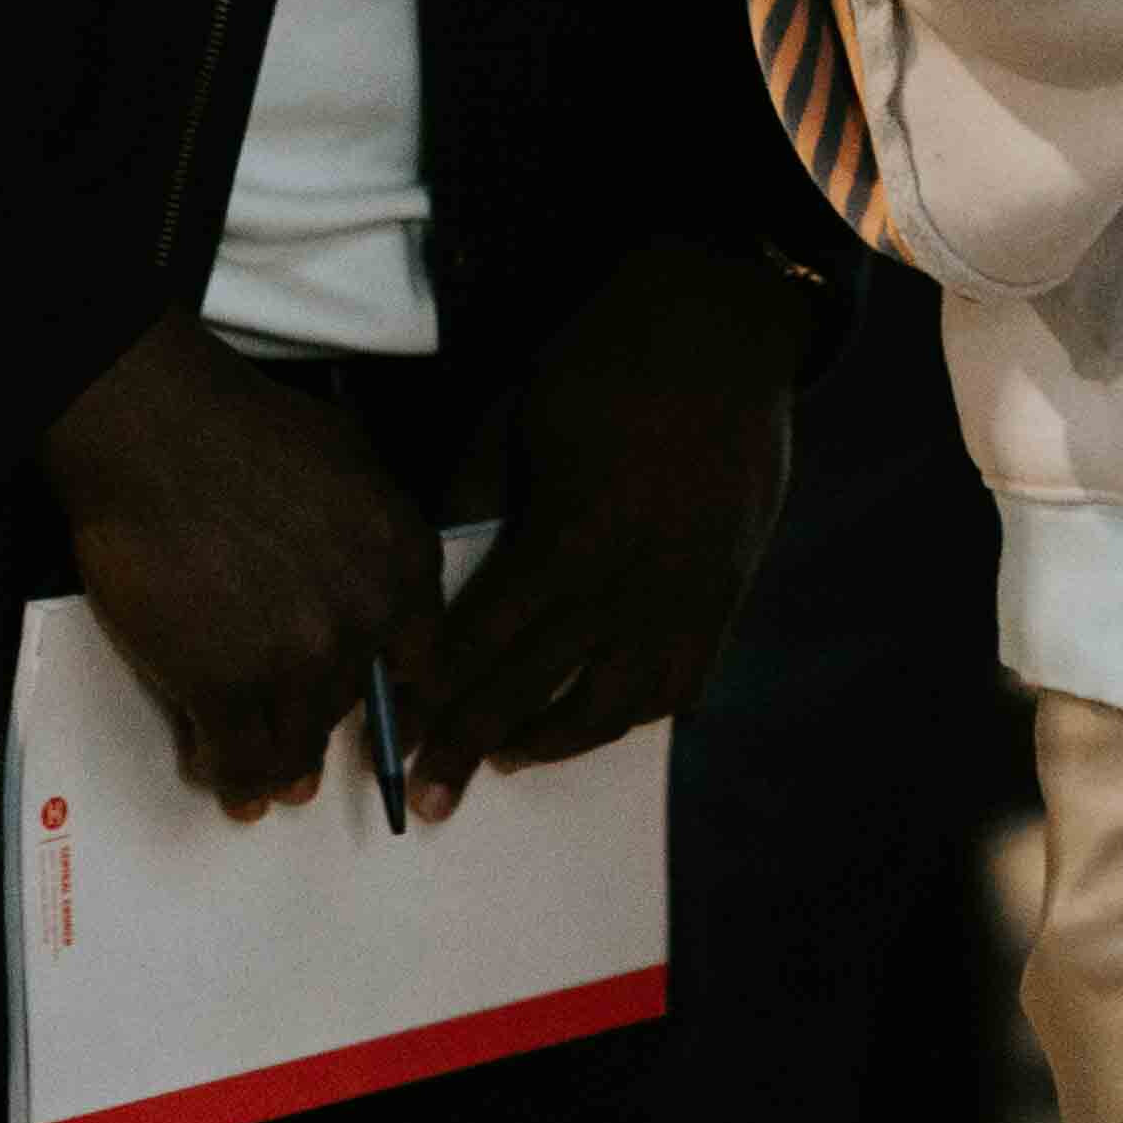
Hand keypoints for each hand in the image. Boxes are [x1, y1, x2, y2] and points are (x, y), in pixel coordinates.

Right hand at [38, 316, 438, 819]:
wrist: (158, 434)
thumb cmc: (241, 430)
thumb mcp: (350, 463)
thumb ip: (370, 533)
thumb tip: (364, 573)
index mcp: (403, 563)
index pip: (421, 663)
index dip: (395, 696)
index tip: (385, 720)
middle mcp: (364, 620)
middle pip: (349, 706)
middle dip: (319, 725)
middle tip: (301, 752)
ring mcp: (297, 660)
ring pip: (296, 744)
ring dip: (276, 766)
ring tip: (263, 785)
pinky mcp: (226, 687)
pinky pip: (238, 756)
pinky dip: (228, 774)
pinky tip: (216, 772)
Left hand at [393, 244, 812, 812]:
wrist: (724, 328)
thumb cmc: (607, 360)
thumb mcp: (519, 417)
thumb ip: (477, 500)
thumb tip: (433, 566)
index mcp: (574, 535)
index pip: (488, 641)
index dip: (438, 692)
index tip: (396, 730)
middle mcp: (634, 581)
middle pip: (540, 689)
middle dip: (475, 744)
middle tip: (428, 794)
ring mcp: (689, 593)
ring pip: (619, 704)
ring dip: (558, 741)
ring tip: (512, 756)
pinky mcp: (726, 588)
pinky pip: (683, 679)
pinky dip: (639, 710)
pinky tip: (602, 717)